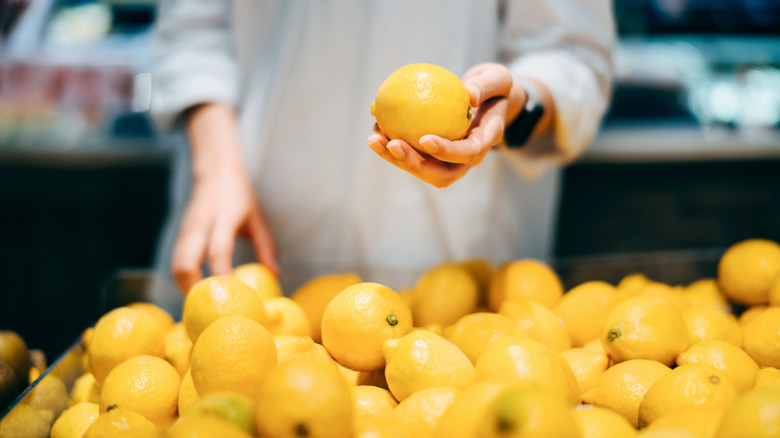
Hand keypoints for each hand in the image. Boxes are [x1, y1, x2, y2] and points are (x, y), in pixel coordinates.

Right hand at [172, 103, 277, 292]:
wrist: (215, 170)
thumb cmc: (240, 195)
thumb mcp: (259, 218)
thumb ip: (266, 246)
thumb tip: (275, 274)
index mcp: (224, 218)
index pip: (218, 252)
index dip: (222, 277)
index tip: (231, 299)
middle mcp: (200, 225)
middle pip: (185, 264)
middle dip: (194, 291)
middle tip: (209, 311)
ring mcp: (186, 230)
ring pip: (176, 265)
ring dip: (186, 288)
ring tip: (202, 308)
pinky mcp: (179, 235)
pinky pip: (175, 262)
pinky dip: (182, 280)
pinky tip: (195, 293)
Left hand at [367, 63, 516, 187]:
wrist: (491, 102)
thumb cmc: (495, 87)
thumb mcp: (498, 78)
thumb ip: (485, 86)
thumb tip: (469, 95)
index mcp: (485, 141)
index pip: (467, 153)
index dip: (446, 151)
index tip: (424, 139)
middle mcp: (467, 158)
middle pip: (441, 174)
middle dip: (414, 164)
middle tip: (392, 144)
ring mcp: (450, 160)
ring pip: (423, 170)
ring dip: (396, 159)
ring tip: (374, 139)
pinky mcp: (434, 156)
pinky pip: (413, 155)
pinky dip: (392, 146)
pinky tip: (375, 128)